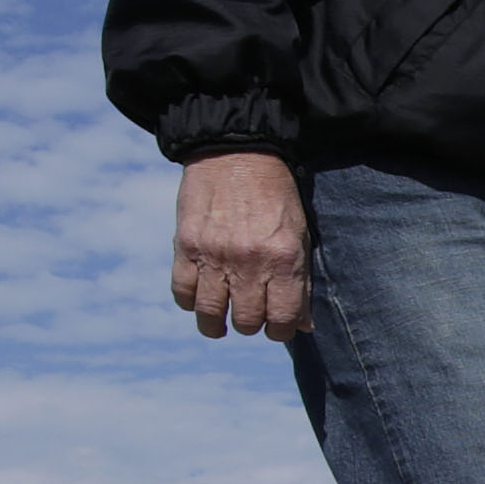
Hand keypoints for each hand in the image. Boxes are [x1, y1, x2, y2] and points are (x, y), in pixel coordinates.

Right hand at [171, 152, 309, 339]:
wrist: (237, 153)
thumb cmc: (276, 196)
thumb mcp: (301, 235)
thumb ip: (301, 282)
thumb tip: (302, 325)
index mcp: (284, 260)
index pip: (283, 319)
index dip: (281, 330)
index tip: (277, 325)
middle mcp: (249, 262)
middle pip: (247, 321)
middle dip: (251, 325)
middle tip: (251, 315)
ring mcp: (214, 255)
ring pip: (211, 314)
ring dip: (216, 324)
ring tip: (220, 321)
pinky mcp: (186, 246)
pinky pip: (182, 292)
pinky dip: (191, 302)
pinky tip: (200, 298)